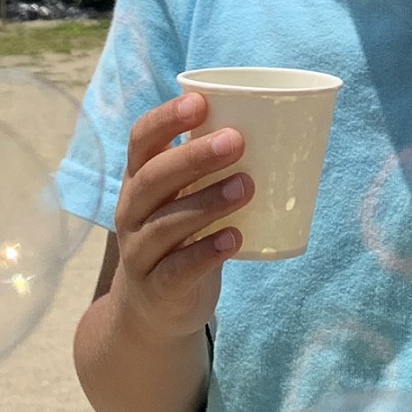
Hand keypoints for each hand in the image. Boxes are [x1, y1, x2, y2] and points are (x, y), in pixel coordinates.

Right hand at [107, 92, 250, 343]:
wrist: (153, 309)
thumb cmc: (180, 236)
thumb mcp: (184, 198)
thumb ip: (211, 170)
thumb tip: (278, 128)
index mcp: (139, 179)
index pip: (141, 140)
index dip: (166, 119)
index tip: (199, 102)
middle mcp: (132, 212)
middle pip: (153, 179)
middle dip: (194, 157)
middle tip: (236, 141)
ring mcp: (140, 252)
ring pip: (167, 223)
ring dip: (208, 202)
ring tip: (246, 187)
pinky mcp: (157, 288)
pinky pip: (177, 268)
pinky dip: (205, 253)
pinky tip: (233, 239)